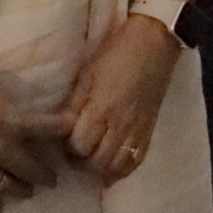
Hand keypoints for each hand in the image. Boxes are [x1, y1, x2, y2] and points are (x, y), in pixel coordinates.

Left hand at [60, 14, 182, 183]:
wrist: (156, 42)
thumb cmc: (116, 53)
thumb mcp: (87, 74)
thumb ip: (73, 104)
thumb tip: (56, 127)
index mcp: (101, 108)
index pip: (79, 146)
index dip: (67, 148)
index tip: (63, 140)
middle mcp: (120, 124)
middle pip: (97, 162)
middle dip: (81, 162)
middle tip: (75, 152)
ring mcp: (137, 129)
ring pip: (116, 167)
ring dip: (100, 169)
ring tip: (92, 158)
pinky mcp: (149, 130)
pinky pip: (136, 161)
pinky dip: (122, 170)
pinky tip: (112, 166)